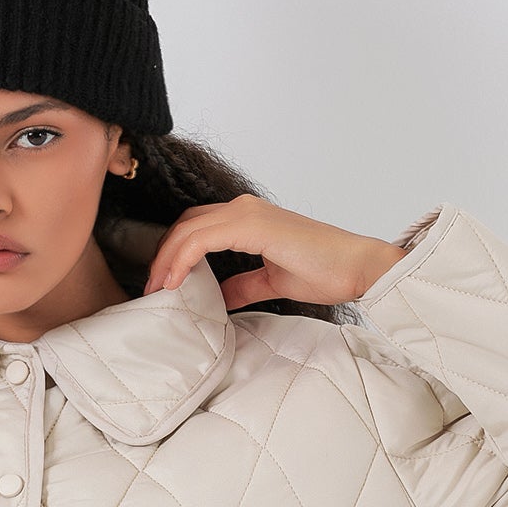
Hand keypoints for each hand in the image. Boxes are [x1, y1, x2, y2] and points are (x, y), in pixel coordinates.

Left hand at [140, 194, 408, 307]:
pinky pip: (202, 238)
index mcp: (249, 219)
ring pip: (188, 229)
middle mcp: (244, 209)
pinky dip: (181, 258)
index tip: (160, 285)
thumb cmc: (326, 272)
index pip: (196, 228)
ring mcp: (248, 213)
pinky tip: (174, 280)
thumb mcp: (272, 282)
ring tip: (156, 287)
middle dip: (162, 255)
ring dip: (166, 258)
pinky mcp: (252, 225)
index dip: (173, 254)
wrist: (357, 267)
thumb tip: (218, 297)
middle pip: (185, 225)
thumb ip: (243, 286)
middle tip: (149, 287)